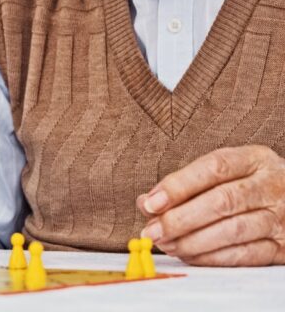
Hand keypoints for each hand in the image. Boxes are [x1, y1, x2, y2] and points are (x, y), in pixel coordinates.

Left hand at [137, 145, 284, 265]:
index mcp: (255, 159)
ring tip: (166, 244)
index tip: (150, 203)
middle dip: (180, 219)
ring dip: (192, 242)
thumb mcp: (226, 173)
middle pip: (222, 201)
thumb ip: (186, 183)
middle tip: (152, 231)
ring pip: (232, 231)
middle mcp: (272, 185)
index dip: (179, 186)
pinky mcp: (284, 247)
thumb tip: (146, 203)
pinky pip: (245, 255)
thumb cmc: (250, 185)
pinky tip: (190, 256)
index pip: (214, 168)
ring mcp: (282, 217)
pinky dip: (212, 258)